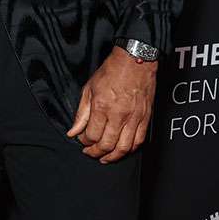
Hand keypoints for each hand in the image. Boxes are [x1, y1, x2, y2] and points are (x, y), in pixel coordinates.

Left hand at [66, 47, 156, 162]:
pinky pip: (138, 141)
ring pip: (123, 147)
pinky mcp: (145, 118)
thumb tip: (73, 132)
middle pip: (106, 145)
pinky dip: (129, 150)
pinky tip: (121, 150)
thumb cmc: (112, 72)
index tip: (82, 140)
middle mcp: (119, 115)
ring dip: (112, 157)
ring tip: (105, 158)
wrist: (135, 61)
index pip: (91, 135)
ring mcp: (134, 118)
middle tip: (90, 153)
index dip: (84, 142)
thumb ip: (81, 114)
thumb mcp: (89, 89)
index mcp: (102, 107)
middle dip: (95, 153)